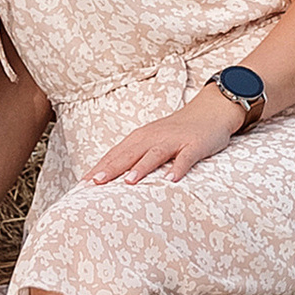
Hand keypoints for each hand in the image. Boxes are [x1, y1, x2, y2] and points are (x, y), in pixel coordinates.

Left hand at [87, 89, 245, 185]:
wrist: (211, 110)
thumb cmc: (177, 130)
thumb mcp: (152, 139)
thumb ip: (135, 155)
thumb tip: (112, 174)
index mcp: (141, 137)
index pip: (115, 153)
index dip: (99, 167)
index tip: (82, 183)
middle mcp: (154, 137)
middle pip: (129, 153)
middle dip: (111, 168)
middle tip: (95, 183)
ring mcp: (174, 140)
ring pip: (154, 154)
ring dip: (141, 168)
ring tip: (128, 182)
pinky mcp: (194, 145)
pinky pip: (185, 158)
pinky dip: (178, 168)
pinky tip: (171, 180)